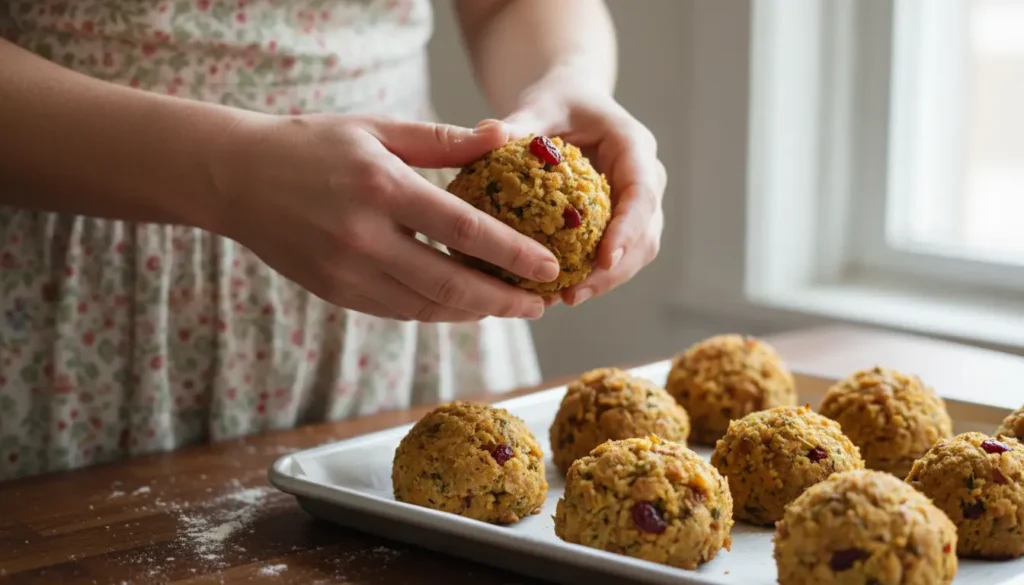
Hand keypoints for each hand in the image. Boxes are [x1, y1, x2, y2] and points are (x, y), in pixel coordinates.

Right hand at [212, 113, 559, 321]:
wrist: (236, 178)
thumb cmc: (312, 145)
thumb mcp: (378, 130)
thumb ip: (442, 141)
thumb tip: (502, 138)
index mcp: (383, 189)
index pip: (464, 231)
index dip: (513, 254)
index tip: (549, 268)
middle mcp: (366, 239)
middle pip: (451, 286)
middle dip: (504, 301)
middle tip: (541, 305)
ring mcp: (348, 273)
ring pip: (427, 308)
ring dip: (473, 313)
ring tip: (509, 307)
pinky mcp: (336, 293)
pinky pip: (399, 311)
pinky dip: (436, 312)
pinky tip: (462, 305)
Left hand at [502, 82, 665, 305]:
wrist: (570, 104)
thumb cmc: (557, 101)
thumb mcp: (540, 104)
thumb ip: (520, 121)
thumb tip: (489, 133)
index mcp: (634, 146)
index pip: (641, 192)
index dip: (628, 229)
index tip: (604, 260)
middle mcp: (646, 178)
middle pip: (645, 234)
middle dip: (615, 270)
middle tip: (574, 294)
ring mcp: (637, 205)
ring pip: (635, 253)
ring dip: (604, 281)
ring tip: (563, 299)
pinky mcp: (621, 222)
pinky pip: (614, 256)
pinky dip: (591, 275)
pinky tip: (556, 293)